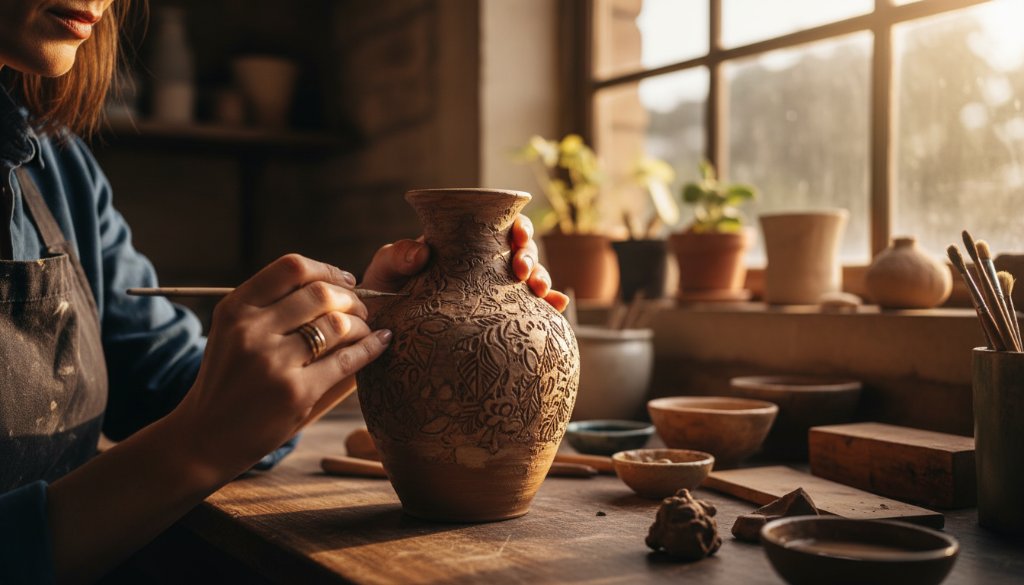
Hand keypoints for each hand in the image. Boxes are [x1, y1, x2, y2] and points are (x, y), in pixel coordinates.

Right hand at [169, 254, 391, 478]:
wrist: (205, 438)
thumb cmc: (229, 381)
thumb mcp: (234, 334)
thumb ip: (272, 308)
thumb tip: (337, 284)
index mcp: (235, 309)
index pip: (292, 267)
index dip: (328, 270)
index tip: (347, 281)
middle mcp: (251, 330)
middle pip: (321, 293)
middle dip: (352, 299)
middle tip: (362, 310)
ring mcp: (273, 362)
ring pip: (338, 324)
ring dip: (362, 324)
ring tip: (367, 330)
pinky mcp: (295, 392)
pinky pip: (348, 360)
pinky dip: (371, 348)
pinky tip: (381, 342)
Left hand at [360, 215, 568, 311]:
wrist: (383, 332)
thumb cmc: (383, 294)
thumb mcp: (384, 271)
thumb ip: (396, 256)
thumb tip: (421, 250)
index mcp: (462, 246)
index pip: (497, 226)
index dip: (516, 226)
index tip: (516, 235)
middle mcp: (483, 266)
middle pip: (521, 251)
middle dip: (530, 256)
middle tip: (522, 272)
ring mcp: (492, 293)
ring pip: (529, 278)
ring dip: (542, 279)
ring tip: (540, 292)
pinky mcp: (497, 319)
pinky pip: (528, 310)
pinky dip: (548, 307)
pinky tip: (558, 310)